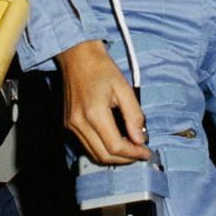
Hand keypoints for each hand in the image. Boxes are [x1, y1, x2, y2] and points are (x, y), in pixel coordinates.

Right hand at [57, 39, 150, 163]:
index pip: (115, 146)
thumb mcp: (124, 87)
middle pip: (104, 156)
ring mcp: (71, 126)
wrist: (77, 56)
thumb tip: (140, 139)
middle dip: (125, 159)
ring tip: (131, 148)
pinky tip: (116, 141)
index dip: (134, 154)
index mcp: (93, 113)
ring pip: (95, 155)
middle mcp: (79, 123)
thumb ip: (134, 115)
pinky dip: (103, 149)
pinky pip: (87, 146)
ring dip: (114, 157)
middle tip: (141, 153)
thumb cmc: (101, 68)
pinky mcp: (68, 125)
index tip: (147, 152)